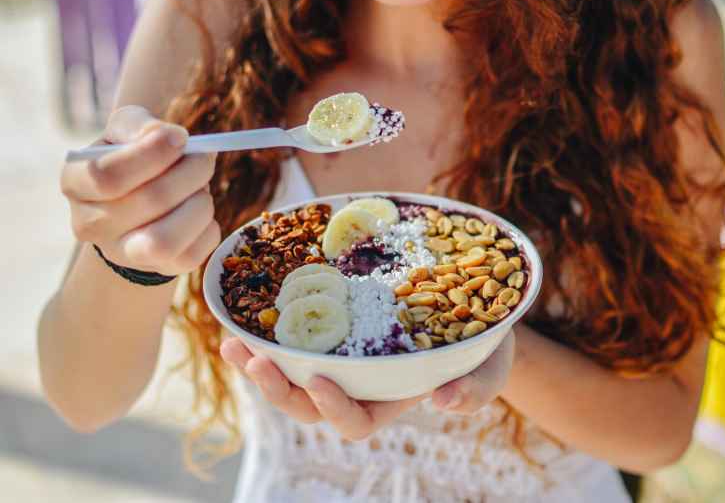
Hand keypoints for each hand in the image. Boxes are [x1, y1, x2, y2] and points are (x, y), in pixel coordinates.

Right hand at [61, 105, 218, 275]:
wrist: (138, 204)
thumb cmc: (132, 158)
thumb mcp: (125, 130)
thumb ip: (138, 124)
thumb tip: (167, 136)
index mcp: (75, 181)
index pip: (107, 176)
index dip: (153, 153)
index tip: (181, 137)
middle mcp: (89, 224)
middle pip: (150, 200)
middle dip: (191, 171)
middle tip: (204, 158)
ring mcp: (122, 253)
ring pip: (165, 241)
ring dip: (199, 205)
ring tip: (201, 189)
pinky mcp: (158, 269)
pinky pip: (193, 255)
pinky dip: (208, 228)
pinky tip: (199, 212)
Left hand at [220, 331, 515, 439]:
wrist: (472, 307)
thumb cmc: (483, 348)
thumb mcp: (487, 369)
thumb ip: (473, 389)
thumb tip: (444, 403)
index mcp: (387, 402)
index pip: (352, 422)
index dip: (333, 408)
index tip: (322, 381)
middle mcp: (356, 384)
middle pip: (307, 402)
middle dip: (278, 388)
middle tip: (255, 362)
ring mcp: (340, 354)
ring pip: (291, 371)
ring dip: (258, 360)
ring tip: (231, 341)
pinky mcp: (333, 324)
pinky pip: (294, 333)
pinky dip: (270, 325)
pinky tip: (248, 307)